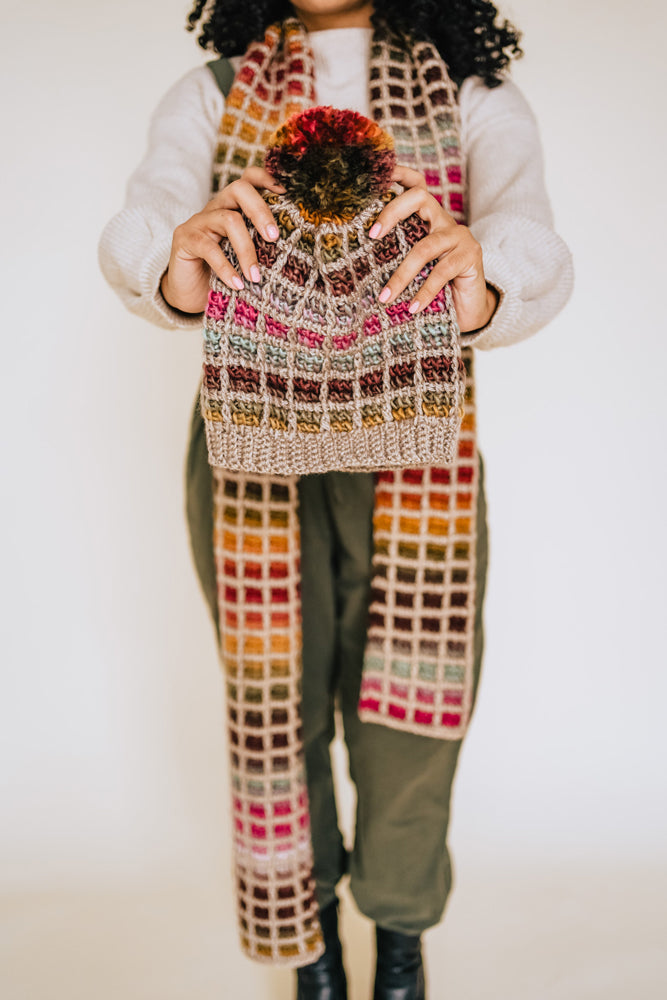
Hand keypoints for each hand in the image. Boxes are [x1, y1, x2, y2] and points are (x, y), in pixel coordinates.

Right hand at [160, 167, 285, 314]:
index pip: (248, 179)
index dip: (265, 178)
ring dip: (246, 250)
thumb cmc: (224, 273)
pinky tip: (237, 284)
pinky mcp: (185, 238)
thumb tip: (295, 252)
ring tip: (256, 276)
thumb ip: (263, 248)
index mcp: (234, 207)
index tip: (284, 193)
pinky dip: (226, 267)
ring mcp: (199, 221)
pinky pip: (209, 248)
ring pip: (229, 219)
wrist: (190, 293)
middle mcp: (216, 207)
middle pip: (239, 189)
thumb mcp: (246, 258)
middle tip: (274, 237)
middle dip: (261, 211)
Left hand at [369, 165, 498, 332]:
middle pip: (420, 199)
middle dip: (392, 212)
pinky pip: (441, 272)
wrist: (469, 309)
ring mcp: (460, 236)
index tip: (377, 176)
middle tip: (371, 236)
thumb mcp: (414, 268)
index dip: (399, 174)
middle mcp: (445, 221)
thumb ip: (396, 256)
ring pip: (425, 247)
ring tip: (385, 297)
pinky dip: (424, 292)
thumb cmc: (435, 287)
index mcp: (429, 218)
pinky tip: (413, 308)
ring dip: (401, 275)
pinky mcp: (471, 255)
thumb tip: (358, 259)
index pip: (416, 185)